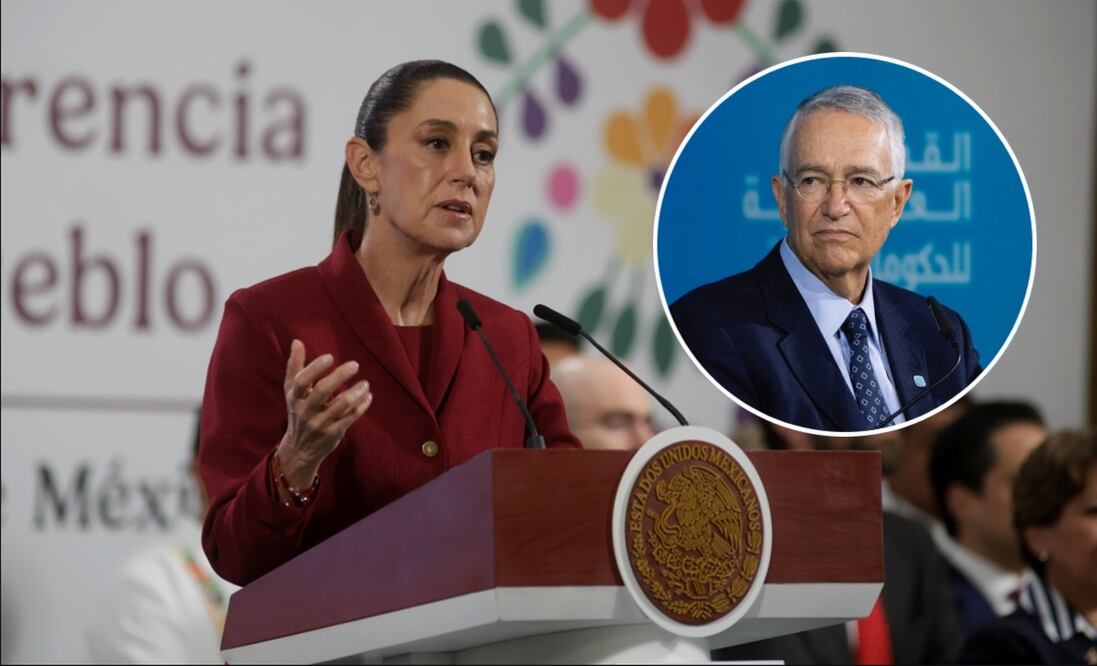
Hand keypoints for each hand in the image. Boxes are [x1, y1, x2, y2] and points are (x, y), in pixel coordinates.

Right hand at [277, 339, 371, 487]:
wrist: (300, 448)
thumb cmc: (298, 411)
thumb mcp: (292, 391)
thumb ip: (295, 366)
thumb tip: (297, 342)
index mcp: (295, 398)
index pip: (302, 381)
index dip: (315, 367)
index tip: (330, 357)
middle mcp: (305, 411)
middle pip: (322, 391)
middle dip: (339, 376)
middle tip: (355, 364)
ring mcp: (320, 423)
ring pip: (340, 406)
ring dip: (355, 392)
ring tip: (365, 384)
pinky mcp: (333, 433)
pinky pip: (350, 418)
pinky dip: (361, 406)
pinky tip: (368, 396)